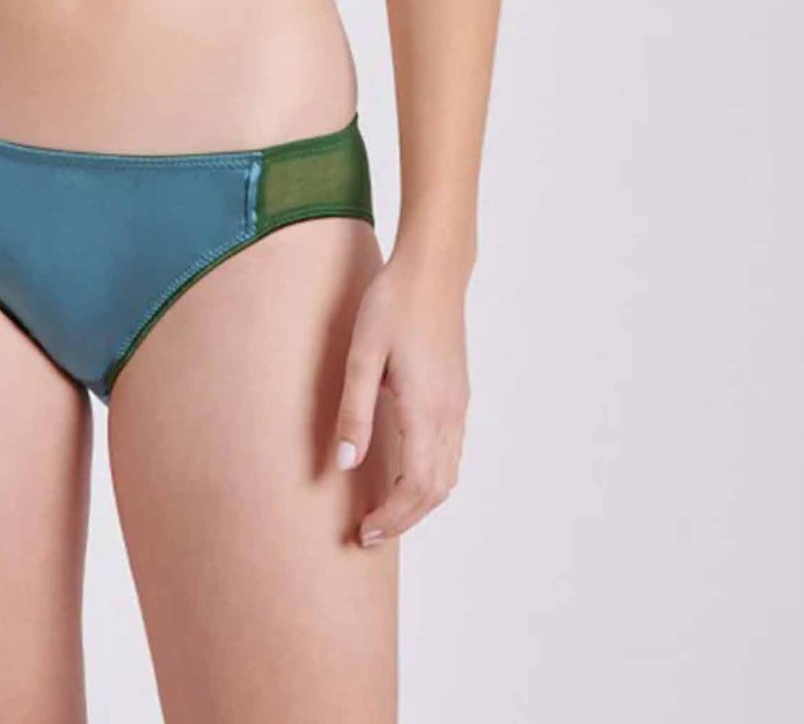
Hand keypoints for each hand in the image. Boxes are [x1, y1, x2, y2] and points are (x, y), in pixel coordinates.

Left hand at [334, 252, 469, 546]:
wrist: (432, 269)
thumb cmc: (392, 305)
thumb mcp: (362, 355)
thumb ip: (354, 411)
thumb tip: (345, 464)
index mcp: (426, 410)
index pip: (416, 488)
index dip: (392, 518)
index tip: (364, 533)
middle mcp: (450, 415)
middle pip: (436, 491)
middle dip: (405, 519)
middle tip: (369, 533)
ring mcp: (459, 405)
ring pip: (449, 475)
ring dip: (419, 502)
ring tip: (385, 510)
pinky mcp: (458, 394)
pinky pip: (452, 453)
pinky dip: (431, 478)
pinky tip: (405, 471)